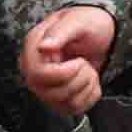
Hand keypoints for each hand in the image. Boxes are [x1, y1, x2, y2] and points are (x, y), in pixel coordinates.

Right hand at [17, 1, 117, 116]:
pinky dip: (89, 96)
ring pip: (63, 104)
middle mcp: (33, 68)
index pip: (37, 74)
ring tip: (87, 70)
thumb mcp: (78, 22)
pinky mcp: (58, 96)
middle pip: (49, 93)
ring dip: (85, 88)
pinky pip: (73, 109)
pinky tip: (89, 81)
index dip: (62, 74)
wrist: (98, 32)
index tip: (80, 61)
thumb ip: (60, 33)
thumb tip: (43, 47)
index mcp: (33, 47)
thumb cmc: (88, 23)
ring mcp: (44, 84)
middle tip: (84, 63)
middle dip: (77, 81)